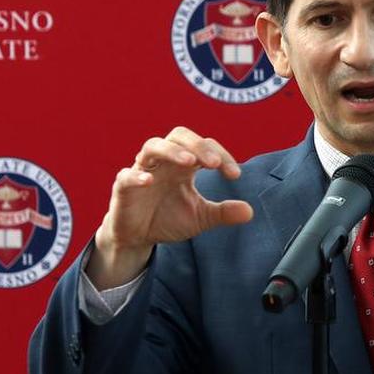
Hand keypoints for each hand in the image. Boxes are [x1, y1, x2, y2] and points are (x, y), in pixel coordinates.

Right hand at [89, 127, 253, 287]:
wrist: (138, 238)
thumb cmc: (168, 219)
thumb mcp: (200, 217)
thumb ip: (223, 212)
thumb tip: (250, 211)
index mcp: (184, 164)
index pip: (205, 146)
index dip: (222, 156)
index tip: (235, 175)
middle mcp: (164, 161)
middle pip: (179, 135)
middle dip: (198, 145)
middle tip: (214, 163)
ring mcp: (142, 170)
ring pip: (153, 146)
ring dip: (172, 150)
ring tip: (189, 162)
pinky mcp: (123, 187)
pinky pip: (127, 175)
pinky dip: (137, 176)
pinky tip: (149, 181)